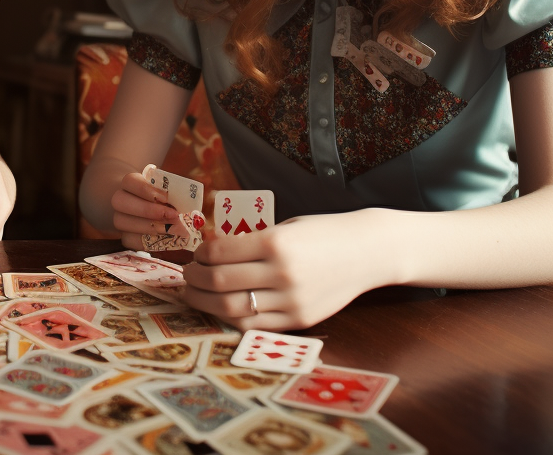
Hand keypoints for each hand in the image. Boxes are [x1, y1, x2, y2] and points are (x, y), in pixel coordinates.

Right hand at [109, 170, 179, 249]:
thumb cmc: (165, 197)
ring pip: (121, 221)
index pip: (129, 181)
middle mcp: (120, 199)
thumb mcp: (169, 191)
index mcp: (130, 183)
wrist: (151, 207)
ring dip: (148, 226)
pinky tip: (162, 238)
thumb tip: (194, 210)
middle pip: (120, 201)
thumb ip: (176, 194)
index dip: (145, 189)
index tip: (166, 197)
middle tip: (172, 216)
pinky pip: (128, 239)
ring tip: (171, 229)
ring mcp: (119, 218)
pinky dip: (145, 240)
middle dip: (148, 210)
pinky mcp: (124, 235)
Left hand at [183, 211, 388, 329]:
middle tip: (186, 275)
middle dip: (195, 279)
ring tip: (195, 293)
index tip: (195, 253)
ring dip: (205, 301)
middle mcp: (282, 273)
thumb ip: (252, 242)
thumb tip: (212, 250)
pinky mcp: (300, 320)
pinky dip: (232, 317)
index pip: (220, 252)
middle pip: (221, 282)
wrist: (367, 252)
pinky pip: (255, 324)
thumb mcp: (285, 227)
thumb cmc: (321, 233)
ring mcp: (292, 300)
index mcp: (276, 242)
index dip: (200, 254)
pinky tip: (221, 307)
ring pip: (233, 308)